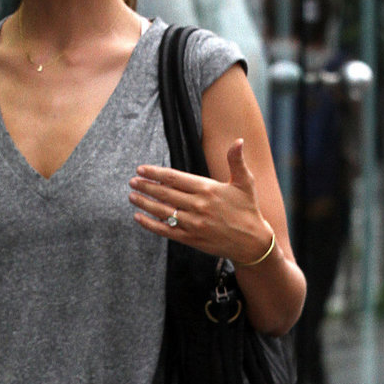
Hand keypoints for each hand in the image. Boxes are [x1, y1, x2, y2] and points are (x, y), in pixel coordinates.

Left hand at [129, 138, 274, 264]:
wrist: (252, 242)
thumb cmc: (248, 209)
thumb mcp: (245, 182)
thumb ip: (237, 161)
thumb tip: (239, 140)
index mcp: (208, 189)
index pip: (175, 178)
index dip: (155, 173)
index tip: (141, 169)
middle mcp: (198, 206)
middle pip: (165, 194)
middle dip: (146, 187)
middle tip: (132, 181)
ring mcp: (193, 224)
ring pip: (163, 212)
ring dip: (145, 203)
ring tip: (132, 196)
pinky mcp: (191, 239)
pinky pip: (166, 231)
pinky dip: (150, 224)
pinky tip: (138, 218)